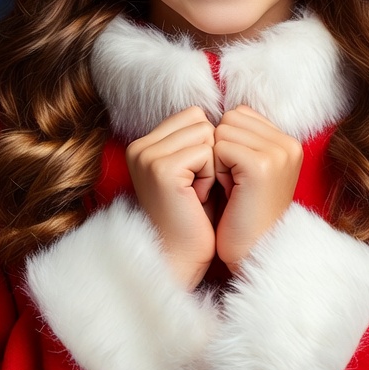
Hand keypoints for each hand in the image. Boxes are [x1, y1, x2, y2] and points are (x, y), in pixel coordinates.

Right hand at [125, 107, 216, 290]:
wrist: (182, 257)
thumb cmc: (194, 217)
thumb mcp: (193, 170)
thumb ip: (195, 140)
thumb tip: (229, 112)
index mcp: (144, 144)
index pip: (193, 115)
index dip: (207, 145)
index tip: (197, 178)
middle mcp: (139, 147)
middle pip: (200, 120)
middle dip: (210, 152)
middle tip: (197, 187)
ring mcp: (148, 156)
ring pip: (206, 134)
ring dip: (212, 165)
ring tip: (197, 193)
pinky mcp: (162, 169)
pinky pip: (206, 153)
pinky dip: (210, 176)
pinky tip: (197, 199)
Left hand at [213, 106, 302, 271]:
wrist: (251, 252)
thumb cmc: (242, 213)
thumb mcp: (250, 168)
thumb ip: (245, 137)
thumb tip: (219, 112)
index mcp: (289, 142)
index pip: (240, 113)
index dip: (228, 142)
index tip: (239, 174)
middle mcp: (289, 144)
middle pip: (230, 118)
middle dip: (222, 148)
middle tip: (235, 183)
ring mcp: (278, 154)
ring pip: (223, 130)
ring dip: (218, 159)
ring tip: (234, 188)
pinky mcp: (261, 166)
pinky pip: (220, 148)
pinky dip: (216, 170)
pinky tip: (231, 192)